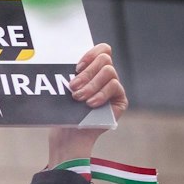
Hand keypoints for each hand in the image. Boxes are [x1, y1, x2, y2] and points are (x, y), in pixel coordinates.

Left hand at [47, 43, 127, 167]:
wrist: (67, 134)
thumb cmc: (63, 111)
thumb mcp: (64, 89)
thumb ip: (71, 73)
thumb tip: (64, 58)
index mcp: (92, 69)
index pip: (102, 50)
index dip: (90, 54)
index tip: (76, 67)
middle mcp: (105, 76)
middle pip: (105, 59)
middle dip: (87, 72)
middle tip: (73, 87)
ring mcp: (114, 87)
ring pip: (109, 72)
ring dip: (91, 84)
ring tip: (78, 98)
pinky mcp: (120, 100)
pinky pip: (114, 87)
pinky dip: (100, 94)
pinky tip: (90, 103)